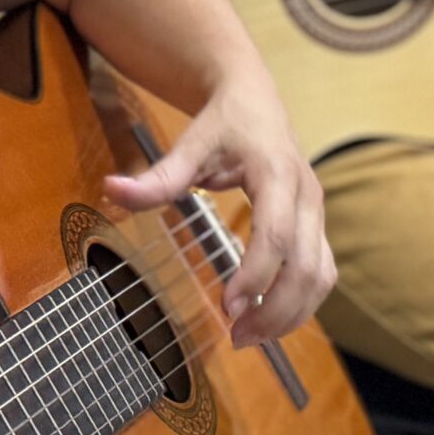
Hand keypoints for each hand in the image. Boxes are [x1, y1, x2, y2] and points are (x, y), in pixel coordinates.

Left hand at [105, 72, 333, 345]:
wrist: (254, 97)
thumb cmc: (224, 121)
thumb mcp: (190, 143)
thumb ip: (157, 176)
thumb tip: (112, 191)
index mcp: (278, 173)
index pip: (276, 234)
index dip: (256, 274)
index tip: (227, 306)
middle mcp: (307, 195)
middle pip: (308, 266)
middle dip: (276, 309)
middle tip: (236, 337)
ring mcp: (316, 212)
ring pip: (321, 275)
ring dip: (292, 314)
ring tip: (250, 336)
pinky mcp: (316, 225)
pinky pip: (321, 272)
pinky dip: (301, 302)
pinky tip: (267, 318)